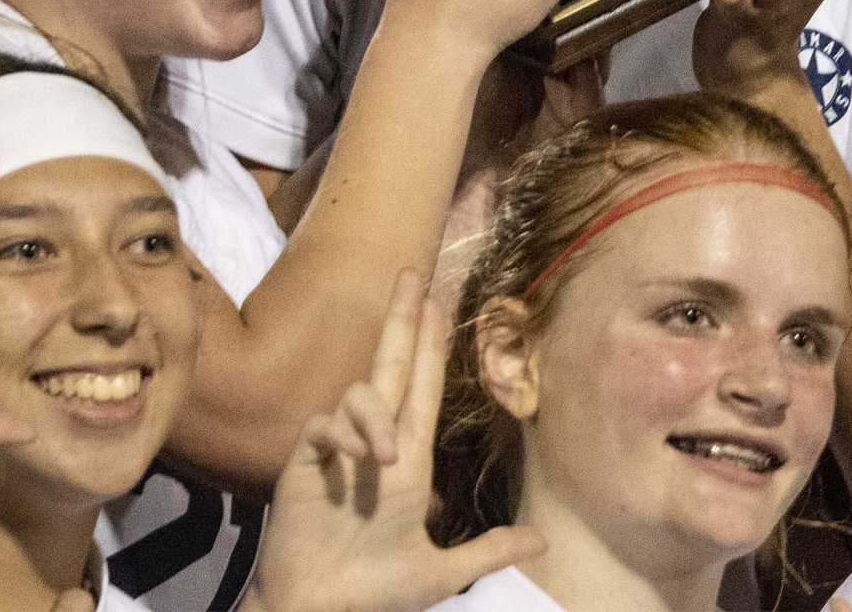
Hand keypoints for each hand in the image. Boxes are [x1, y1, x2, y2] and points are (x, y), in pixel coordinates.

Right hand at [246, 270, 542, 611]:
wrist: (318, 610)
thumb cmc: (373, 592)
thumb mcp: (440, 572)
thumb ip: (488, 552)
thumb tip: (544, 543)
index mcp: (409, 462)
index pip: (424, 389)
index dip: (431, 345)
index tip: (438, 303)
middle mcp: (376, 444)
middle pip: (392, 366)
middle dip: (403, 320)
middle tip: (412, 274)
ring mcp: (339, 449)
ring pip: (360, 392)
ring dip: (376, 414)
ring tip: (384, 458)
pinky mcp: (307, 461)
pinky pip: (325, 424)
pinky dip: (343, 434)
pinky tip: (357, 461)